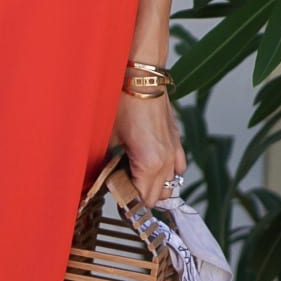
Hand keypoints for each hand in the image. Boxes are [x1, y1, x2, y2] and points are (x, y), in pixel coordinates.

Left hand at [110, 89, 186, 209]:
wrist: (142, 78)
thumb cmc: (123, 103)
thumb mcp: (109, 136)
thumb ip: (107, 163)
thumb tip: (102, 178)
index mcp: (149, 163)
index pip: (142, 199)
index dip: (127, 202)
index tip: (115, 197)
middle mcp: (166, 161)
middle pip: (156, 197)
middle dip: (139, 197)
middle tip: (121, 189)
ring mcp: (174, 151)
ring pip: (169, 186)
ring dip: (154, 187)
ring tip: (135, 180)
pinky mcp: (177, 141)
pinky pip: (178, 169)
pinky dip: (168, 174)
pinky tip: (153, 168)